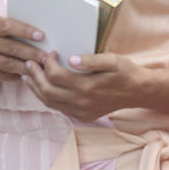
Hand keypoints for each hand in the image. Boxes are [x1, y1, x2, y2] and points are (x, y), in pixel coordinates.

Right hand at [0, 16, 46, 85]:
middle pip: (10, 47)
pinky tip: (26, 75)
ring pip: (7, 63)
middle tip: (46, 57)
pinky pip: (1, 75)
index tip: (41, 36)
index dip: (24, 30)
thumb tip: (42, 35)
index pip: (7, 26)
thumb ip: (14, 29)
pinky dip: (16, 75)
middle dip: (31, 53)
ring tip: (40, 67)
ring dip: (26, 66)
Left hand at [23, 51, 147, 122]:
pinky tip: (43, 88)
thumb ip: (92, 60)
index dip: (48, 64)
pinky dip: (47, 98)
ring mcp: (81, 111)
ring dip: (36, 88)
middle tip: (29, 63)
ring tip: (29, 76)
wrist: (139, 92)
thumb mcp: (113, 60)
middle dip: (35, 76)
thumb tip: (71, 59)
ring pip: (49, 102)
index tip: (50, 53)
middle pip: (47, 90)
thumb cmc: (126, 72)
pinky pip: (58, 108)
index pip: (56, 76)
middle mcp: (81, 102)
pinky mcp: (82, 116)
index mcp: (87, 87)